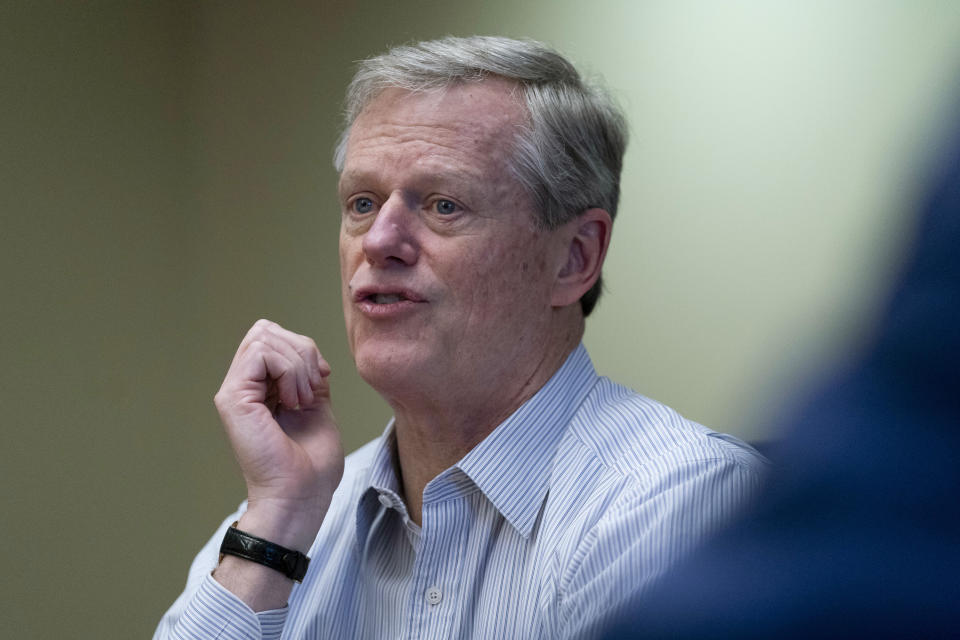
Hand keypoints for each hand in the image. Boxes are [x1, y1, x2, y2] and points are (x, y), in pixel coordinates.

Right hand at [213, 319, 343, 550]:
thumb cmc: (311, 465)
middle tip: (310, 393)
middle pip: (267, 330)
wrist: (301, 495)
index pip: (274, 336)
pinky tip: (293, 401)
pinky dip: (288, 370)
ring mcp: (234, 392)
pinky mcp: (233, 399)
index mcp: (260, 389)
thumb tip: (308, 352)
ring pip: (264, 337)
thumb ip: (309, 377)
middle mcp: (242, 387)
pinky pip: (261, 353)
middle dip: (302, 352)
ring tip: (301, 401)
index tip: (319, 381)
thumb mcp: (317, 407)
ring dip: (297, 365)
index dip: (303, 348)